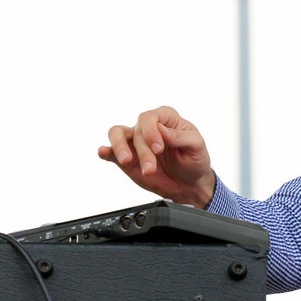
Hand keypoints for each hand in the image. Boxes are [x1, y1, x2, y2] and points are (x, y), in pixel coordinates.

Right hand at [98, 106, 215, 207]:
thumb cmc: (194, 160)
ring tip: (125, 160)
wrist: (190, 183)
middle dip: (143, 151)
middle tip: (151, 168)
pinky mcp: (127, 159)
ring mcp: (135, 142)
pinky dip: (106, 151)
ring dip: (119, 147)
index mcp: (166, 119)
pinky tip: (104, 152)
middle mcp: (148, 127)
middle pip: (136, 131)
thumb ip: (180, 137)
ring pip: (116, 134)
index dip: (151, 132)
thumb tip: (161, 129)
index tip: (158, 149)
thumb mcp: (196, 146)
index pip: (150, 117)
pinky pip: (111, 151)